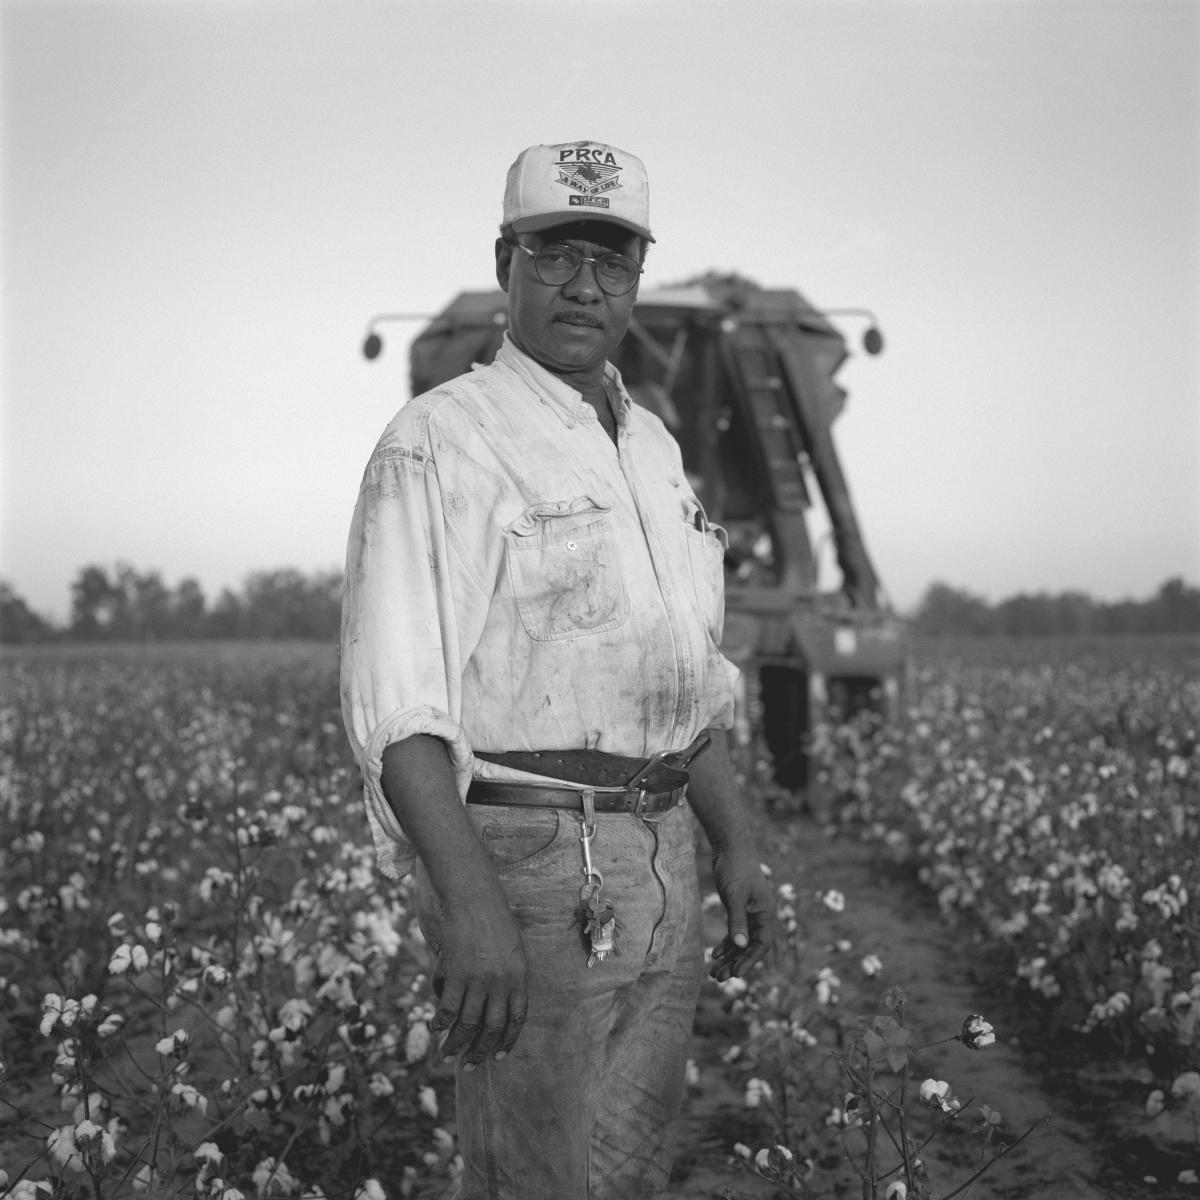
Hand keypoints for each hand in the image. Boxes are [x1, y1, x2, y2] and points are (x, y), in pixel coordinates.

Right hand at [430, 900, 527, 1068]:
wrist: (474, 898)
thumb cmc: (494, 919)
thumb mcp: (513, 948)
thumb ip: (509, 976)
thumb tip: (496, 1002)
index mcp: (519, 977)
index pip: (516, 1019)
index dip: (507, 1041)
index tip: (498, 1056)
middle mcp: (500, 983)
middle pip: (491, 1027)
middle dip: (480, 1051)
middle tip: (469, 1066)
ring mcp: (478, 980)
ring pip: (468, 1024)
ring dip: (456, 1044)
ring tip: (447, 1056)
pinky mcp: (456, 975)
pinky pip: (448, 1008)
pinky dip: (440, 1022)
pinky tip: (435, 1028)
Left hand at [709, 848, 774, 981]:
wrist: (730, 846)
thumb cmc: (735, 868)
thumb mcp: (734, 897)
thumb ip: (737, 922)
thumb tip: (740, 947)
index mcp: (766, 913)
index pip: (761, 945)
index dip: (749, 961)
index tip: (735, 975)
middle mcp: (761, 915)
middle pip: (750, 946)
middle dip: (735, 963)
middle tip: (718, 978)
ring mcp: (750, 912)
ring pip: (741, 941)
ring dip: (729, 957)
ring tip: (714, 972)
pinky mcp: (739, 907)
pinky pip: (735, 931)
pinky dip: (726, 943)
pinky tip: (715, 953)